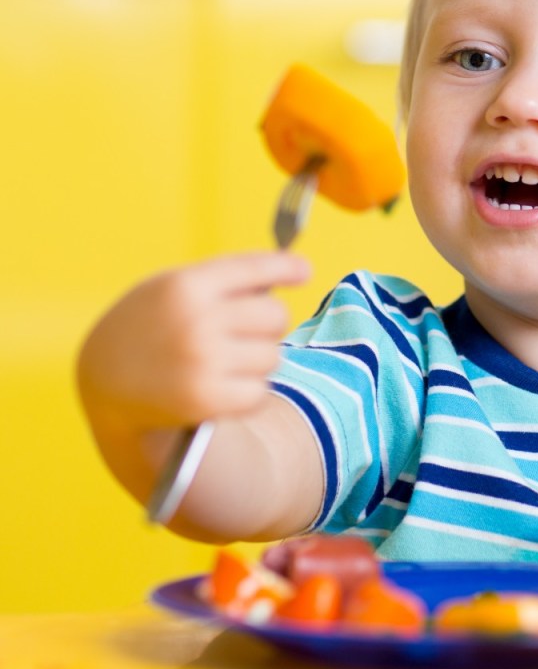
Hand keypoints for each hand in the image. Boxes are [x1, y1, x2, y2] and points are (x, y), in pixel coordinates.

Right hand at [77, 252, 310, 430]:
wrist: (103, 381)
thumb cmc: (148, 325)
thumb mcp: (172, 288)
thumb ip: (225, 279)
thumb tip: (294, 268)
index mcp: (187, 284)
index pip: (256, 268)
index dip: (286, 268)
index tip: (303, 271)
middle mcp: (197, 320)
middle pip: (275, 315)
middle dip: (265, 324)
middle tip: (239, 333)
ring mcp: (202, 361)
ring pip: (273, 356)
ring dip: (258, 361)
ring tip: (224, 362)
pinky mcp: (205, 401)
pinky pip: (260, 393)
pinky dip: (249, 394)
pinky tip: (224, 389)